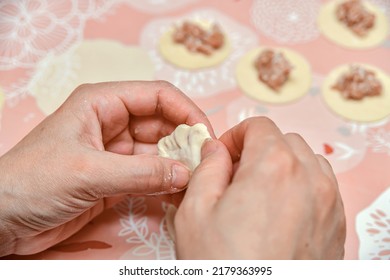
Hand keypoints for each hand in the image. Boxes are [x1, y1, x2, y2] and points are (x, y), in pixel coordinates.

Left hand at [0, 81, 212, 255]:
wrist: (2, 220)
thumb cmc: (31, 182)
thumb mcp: (88, 173)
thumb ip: (140, 173)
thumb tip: (185, 173)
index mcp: (103, 103)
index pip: (157, 96)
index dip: (186, 111)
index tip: (206, 135)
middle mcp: (113, 123)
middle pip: (163, 124)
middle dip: (186, 141)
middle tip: (207, 163)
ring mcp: (116, 152)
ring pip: (159, 151)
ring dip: (179, 164)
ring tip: (198, 180)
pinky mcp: (116, 178)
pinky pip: (150, 176)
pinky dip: (167, 183)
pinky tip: (181, 192)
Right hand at [175, 117, 345, 258]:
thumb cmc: (223, 266)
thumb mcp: (195, 211)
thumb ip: (207, 168)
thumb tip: (215, 149)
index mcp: (273, 166)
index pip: (259, 126)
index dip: (235, 136)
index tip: (223, 156)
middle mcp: (309, 179)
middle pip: (284, 141)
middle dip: (258, 150)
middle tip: (236, 177)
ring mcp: (329, 203)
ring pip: (308, 162)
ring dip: (283, 166)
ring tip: (260, 193)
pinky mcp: (337, 225)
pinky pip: (322, 188)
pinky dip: (302, 187)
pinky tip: (281, 213)